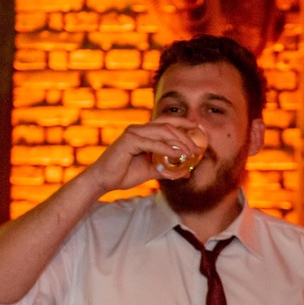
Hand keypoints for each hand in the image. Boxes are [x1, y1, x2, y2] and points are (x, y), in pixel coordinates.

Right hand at [85, 114, 204, 192]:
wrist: (104, 181)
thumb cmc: (124, 174)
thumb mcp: (151, 171)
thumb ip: (167, 169)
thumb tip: (186, 173)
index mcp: (144, 133)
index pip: (168, 123)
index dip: (184, 125)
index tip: (199, 132)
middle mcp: (139, 129)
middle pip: (168, 125)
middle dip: (186, 134)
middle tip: (198, 147)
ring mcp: (134, 133)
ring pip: (163, 131)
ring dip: (179, 141)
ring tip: (191, 152)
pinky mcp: (129, 141)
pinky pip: (152, 143)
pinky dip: (166, 148)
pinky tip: (177, 154)